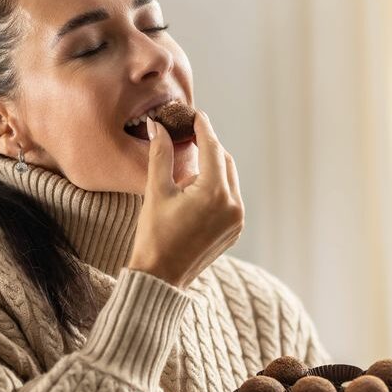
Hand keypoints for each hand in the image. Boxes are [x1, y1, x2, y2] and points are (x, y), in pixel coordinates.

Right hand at [127, 110, 243, 287]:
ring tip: (187, 167)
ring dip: (212, 168)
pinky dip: (217, 188)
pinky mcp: (235, 230)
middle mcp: (233, 205)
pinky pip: (230, 198)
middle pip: (224, 161)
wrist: (160, 277)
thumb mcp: (156, 191)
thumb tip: (159, 126)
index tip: (194, 114)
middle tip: (188, 136)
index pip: (212, 148)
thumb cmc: (154, 235)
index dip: (202, 128)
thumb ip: (161, 154)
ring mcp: (237, 220)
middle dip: (207, 147)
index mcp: (214, 193)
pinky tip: (195, 190)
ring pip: (229, 179)